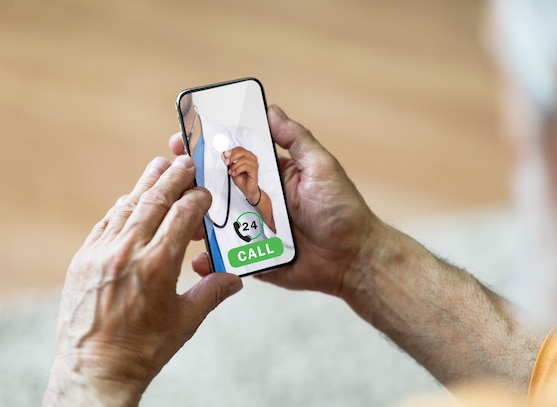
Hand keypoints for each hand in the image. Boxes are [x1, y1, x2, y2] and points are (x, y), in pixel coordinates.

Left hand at [44, 156, 242, 405]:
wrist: (94, 368)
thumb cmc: (145, 348)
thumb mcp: (186, 321)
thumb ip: (213, 292)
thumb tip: (237, 279)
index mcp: (158, 265)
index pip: (182, 214)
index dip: (197, 198)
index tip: (206, 192)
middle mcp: (128, 251)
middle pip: (154, 200)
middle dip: (173, 177)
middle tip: (185, 160)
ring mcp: (101, 252)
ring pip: (127, 205)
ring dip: (145, 183)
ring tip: (159, 167)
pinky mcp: (83, 259)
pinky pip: (105, 222)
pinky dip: (122, 207)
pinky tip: (131, 200)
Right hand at [169, 106, 377, 297]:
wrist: (353, 258)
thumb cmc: (341, 209)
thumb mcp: (321, 166)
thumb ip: (295, 139)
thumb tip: (270, 109)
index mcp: (269, 176)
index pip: (231, 157)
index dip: (206, 148)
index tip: (182, 140)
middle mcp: (256, 200)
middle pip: (214, 189)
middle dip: (189, 182)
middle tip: (171, 178)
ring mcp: (251, 230)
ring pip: (213, 223)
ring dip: (192, 219)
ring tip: (181, 217)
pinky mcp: (252, 258)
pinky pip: (225, 258)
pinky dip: (210, 260)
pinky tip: (199, 259)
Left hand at [222, 147, 259, 202]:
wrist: (247, 189)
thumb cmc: (242, 179)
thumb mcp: (232, 169)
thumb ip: (228, 162)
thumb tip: (223, 155)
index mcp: (247, 156)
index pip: (240, 149)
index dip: (232, 151)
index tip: (225, 155)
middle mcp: (252, 159)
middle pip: (242, 152)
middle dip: (232, 157)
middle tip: (227, 162)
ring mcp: (254, 164)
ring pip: (243, 159)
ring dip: (234, 166)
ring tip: (231, 171)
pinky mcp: (254, 170)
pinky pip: (246, 166)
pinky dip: (238, 170)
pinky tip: (234, 173)